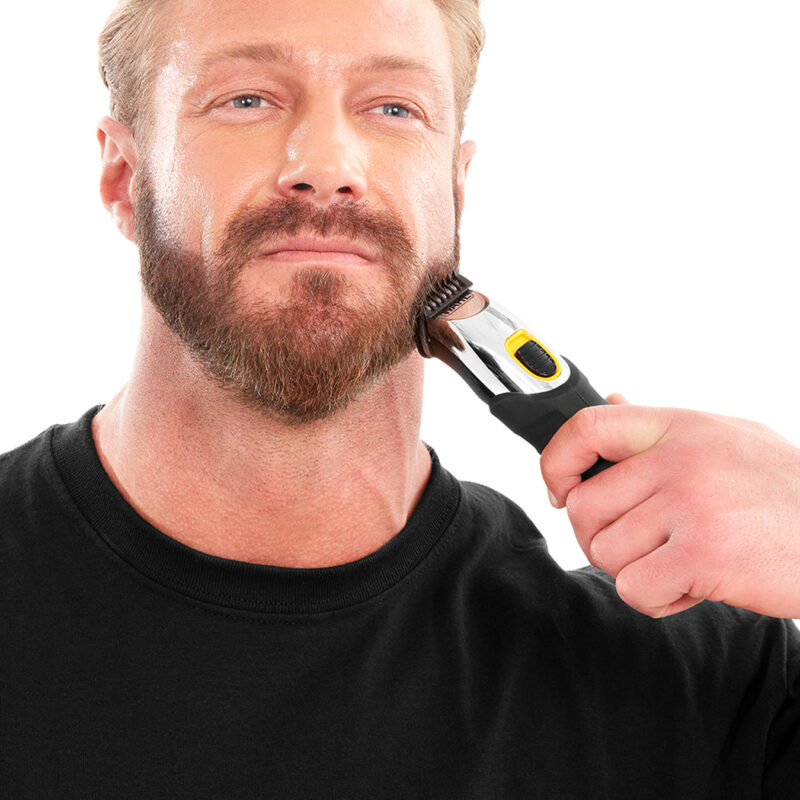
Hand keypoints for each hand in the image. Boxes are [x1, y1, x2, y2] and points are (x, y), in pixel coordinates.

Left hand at [540, 397, 799, 618]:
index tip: (559, 488)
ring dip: (633, 569)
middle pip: (582, 505)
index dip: (556, 461)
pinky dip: (656, 599)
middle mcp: (679, 459)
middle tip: (640, 544)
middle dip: (600, 535)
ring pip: (603, 551)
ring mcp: (689, 505)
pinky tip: (691, 585)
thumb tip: (614, 399)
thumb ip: (662, 426)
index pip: (586, 426)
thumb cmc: (785, 491)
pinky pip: (633, 588)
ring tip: (678, 561)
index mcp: (679, 425)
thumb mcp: (726, 435)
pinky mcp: (702, 556)